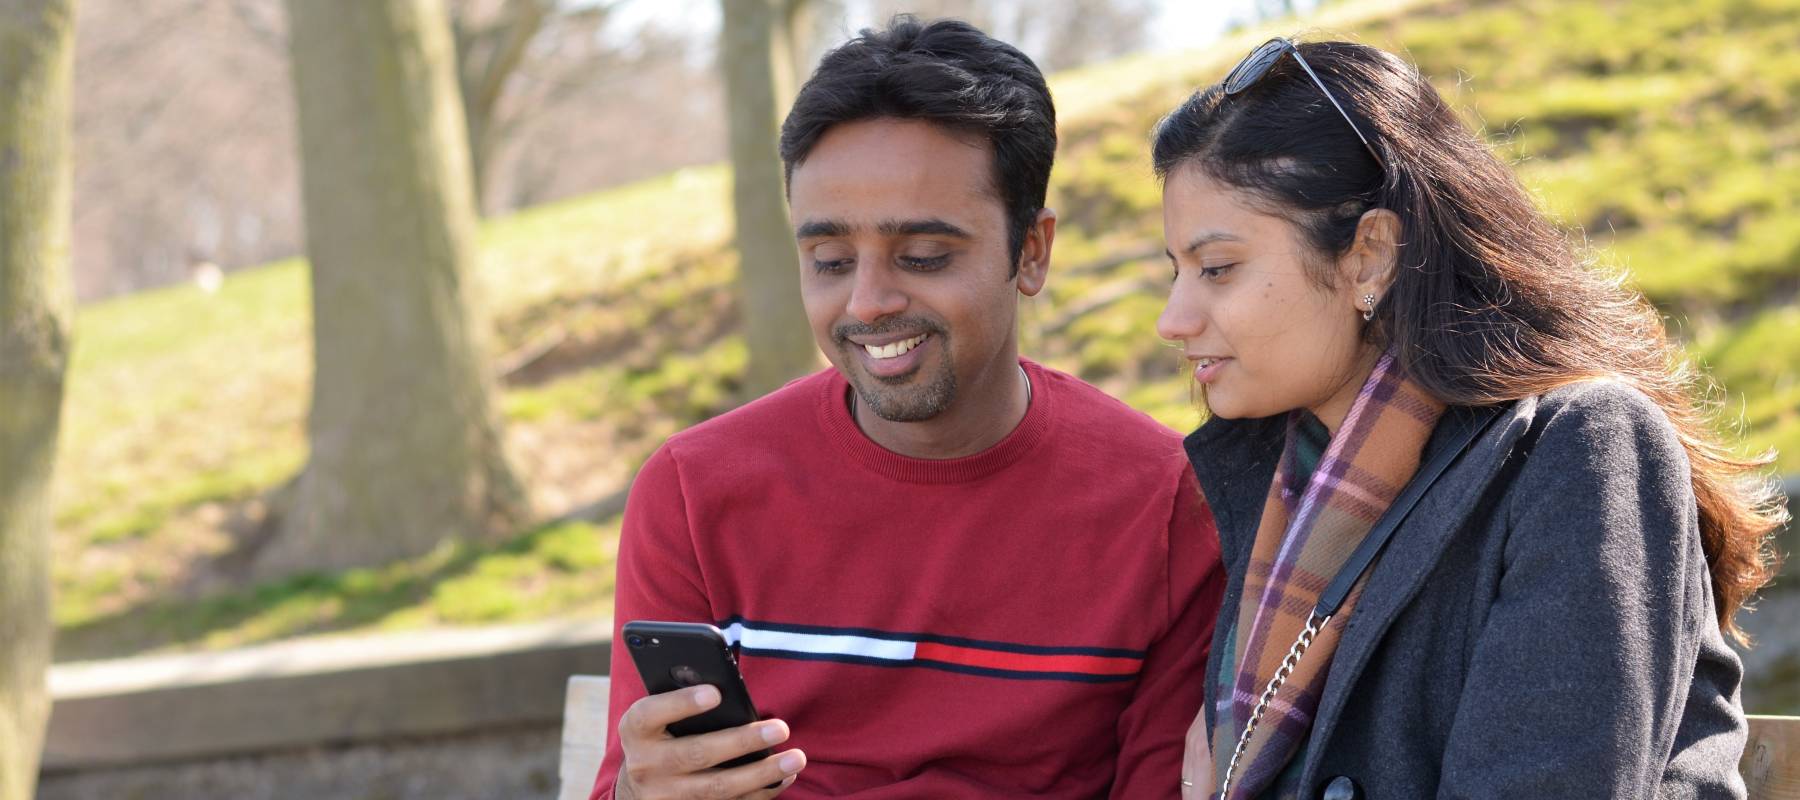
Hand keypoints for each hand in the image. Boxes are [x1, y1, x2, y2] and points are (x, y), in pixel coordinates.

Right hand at [615, 684, 805, 799]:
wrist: (639, 787)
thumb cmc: (660, 734)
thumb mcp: (658, 714)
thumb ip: (681, 698)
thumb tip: (725, 688)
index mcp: (635, 729)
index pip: (651, 713)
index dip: (682, 703)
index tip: (716, 692)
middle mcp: (645, 765)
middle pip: (696, 754)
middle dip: (742, 742)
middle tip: (780, 728)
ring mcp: (665, 796)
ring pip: (718, 787)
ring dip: (762, 773)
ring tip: (795, 758)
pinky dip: (759, 794)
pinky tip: (783, 778)